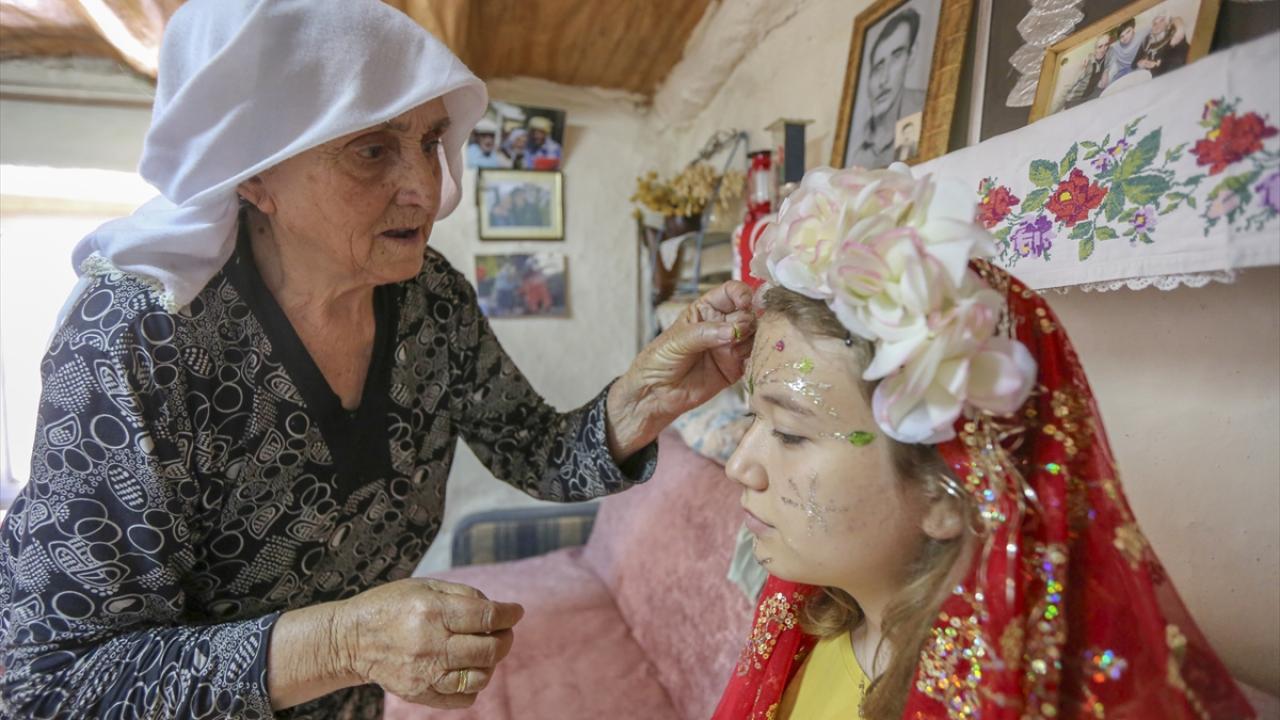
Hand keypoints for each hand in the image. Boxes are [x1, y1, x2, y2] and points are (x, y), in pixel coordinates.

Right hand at [337, 578, 523, 708]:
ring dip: (491, 663)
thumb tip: (497, 609)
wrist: (351, 639)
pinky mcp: (419, 693)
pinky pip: (462, 698)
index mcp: (432, 612)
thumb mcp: (425, 586)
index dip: (509, 614)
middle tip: (504, 631)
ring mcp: (424, 674)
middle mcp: (430, 645)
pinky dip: (473, 685)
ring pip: (479, 677)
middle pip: (489, 650)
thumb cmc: (391, 605)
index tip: (516, 611)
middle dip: (506, 639)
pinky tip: (467, 669)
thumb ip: (464, 595)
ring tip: (484, 650)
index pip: (486, 617)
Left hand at [606, 281, 755, 458]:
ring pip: (755, 336)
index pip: (731, 292)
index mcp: (706, 310)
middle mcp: (722, 325)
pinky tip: (742, 363)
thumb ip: (705, 333)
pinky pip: (754, 360)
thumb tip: (734, 330)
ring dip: (751, 341)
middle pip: (748, 314)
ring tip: (734, 352)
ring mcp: (731, 347)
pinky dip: (755, 359)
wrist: (655, 394)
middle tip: (737, 334)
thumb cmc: (659, 360)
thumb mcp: (677, 341)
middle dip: (747, 321)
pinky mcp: (736, 368)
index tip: (745, 302)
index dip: (742, 294)